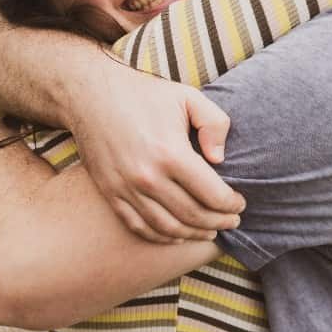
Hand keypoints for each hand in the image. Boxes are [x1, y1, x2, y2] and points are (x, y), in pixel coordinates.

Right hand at [66, 63, 245, 242]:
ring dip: (194, 234)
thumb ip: (214, 123)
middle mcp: (147, 177)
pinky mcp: (110, 193)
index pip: (212, 194)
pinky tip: (178, 235)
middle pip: (193, 216)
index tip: (240, 203)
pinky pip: (139, 227)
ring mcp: (126, 188)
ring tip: (210, 231)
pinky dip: (162, 237)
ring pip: (168, 228)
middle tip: (232, 221)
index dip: (232, 204)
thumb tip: (220, 158)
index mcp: (171, 153)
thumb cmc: (143, 94)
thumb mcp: (187, 96)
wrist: (90, 95)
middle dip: (219, 223)